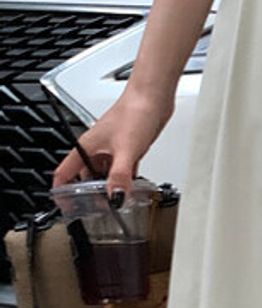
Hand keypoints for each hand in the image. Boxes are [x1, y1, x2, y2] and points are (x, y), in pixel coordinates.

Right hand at [50, 87, 174, 201]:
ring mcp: (112, 148)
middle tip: (97, 209)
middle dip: (89, 193)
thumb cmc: (134, 113)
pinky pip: (121, 169)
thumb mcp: (126, 150)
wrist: (153, 97)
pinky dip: (123, 180)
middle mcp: (97, 148)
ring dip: (108, 187)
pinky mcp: (127, 148)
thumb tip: (115, 198)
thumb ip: (119, 176)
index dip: (61, 190)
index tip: (64, 205)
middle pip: (85, 176)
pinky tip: (131, 187)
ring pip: (104, 173)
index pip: (64, 172)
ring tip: (115, 202)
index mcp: (87, 147)